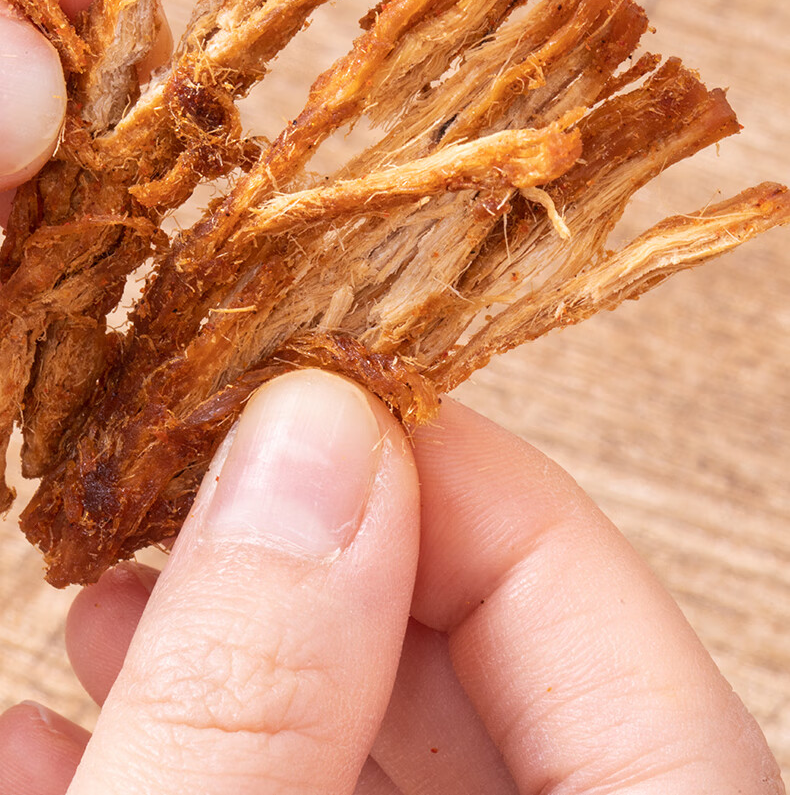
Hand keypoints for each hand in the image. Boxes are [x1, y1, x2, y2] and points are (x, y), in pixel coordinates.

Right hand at [0, 371, 781, 794]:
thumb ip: (260, 700)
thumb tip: (303, 438)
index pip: (589, 609)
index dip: (440, 476)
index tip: (290, 404)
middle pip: (485, 684)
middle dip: (301, 573)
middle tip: (170, 501)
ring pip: (375, 772)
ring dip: (227, 678)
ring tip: (93, 612)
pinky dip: (207, 782)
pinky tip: (59, 748)